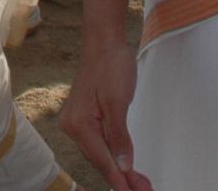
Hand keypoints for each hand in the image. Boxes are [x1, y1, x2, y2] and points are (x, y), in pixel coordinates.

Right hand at [62, 37, 151, 189]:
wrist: (104, 41)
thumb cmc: (111, 65)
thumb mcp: (118, 103)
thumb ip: (119, 137)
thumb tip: (123, 165)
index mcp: (79, 124)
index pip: (103, 161)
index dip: (121, 181)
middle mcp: (73, 126)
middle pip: (100, 161)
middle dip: (122, 177)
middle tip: (144, 189)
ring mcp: (77, 122)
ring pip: (99, 154)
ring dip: (119, 169)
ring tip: (139, 182)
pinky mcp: (84, 118)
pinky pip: (98, 143)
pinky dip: (113, 154)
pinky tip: (123, 164)